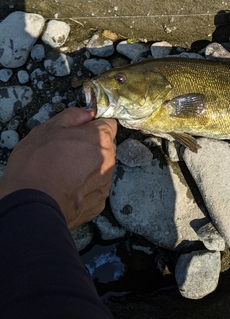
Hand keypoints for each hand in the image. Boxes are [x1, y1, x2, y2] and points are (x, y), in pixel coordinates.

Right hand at [0, 107, 116, 228]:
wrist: (31, 204)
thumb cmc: (37, 165)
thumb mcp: (48, 129)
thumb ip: (73, 116)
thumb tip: (87, 114)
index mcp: (100, 138)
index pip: (108, 124)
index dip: (92, 125)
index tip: (80, 130)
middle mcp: (109, 160)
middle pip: (104, 147)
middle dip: (89, 147)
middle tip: (65, 152)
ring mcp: (105, 183)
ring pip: (99, 168)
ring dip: (87, 168)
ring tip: (63, 173)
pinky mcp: (98, 203)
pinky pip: (94, 189)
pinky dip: (83, 188)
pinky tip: (66, 188)